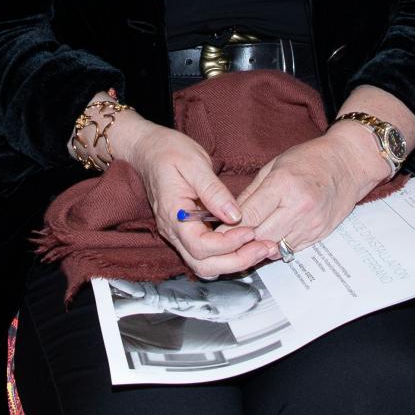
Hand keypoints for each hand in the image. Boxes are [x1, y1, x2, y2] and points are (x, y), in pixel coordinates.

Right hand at [106, 111, 268, 278]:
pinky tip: (245, 243)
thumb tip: (235, 215)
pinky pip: (206, 254)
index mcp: (173, 215)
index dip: (228, 244)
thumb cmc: (169, 152)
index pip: (201, 246)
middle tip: (263, 248)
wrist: (151, 149)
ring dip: (233, 262)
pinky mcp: (187, 232)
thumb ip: (214, 191)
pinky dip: (227, 255)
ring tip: (259, 248)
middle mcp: (173, 231)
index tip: (251, 231)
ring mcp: (178, 234)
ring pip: (204, 265)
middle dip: (236, 261)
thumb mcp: (195, 163)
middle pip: (204, 265)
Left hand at [234, 127, 387, 261]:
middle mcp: (299, 207)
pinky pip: (292, 249)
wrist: (348, 163)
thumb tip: (230, 215)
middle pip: (260, 236)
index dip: (229, 229)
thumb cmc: (310, 159)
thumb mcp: (274, 166)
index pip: (248, 216)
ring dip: (260, 246)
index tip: (217, 234)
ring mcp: (312, 223)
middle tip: (230, 239)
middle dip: (243, 240)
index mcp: (283, 185)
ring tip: (250, 239)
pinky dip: (279, 246)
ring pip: (275, 248)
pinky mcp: (320, 233)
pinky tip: (273, 236)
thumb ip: (252, 193)